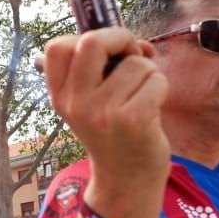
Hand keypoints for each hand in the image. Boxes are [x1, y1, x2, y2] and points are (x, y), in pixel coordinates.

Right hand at [41, 29, 167, 217]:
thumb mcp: (91, 102)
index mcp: (60, 96)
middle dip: (121, 37)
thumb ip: (100, 69)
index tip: (106, 51)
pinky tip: (154, 106)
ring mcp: (102, 113)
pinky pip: (154, 79)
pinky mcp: (131, 121)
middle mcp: (75, 104)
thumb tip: (130, 38)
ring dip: (149, 71)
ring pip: (136, 62)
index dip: (87, 37)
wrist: (126, 180)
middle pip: (92, 41)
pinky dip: (161, 86)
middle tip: (133, 54)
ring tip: (144, 94)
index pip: (57, 47)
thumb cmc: (115, 132)